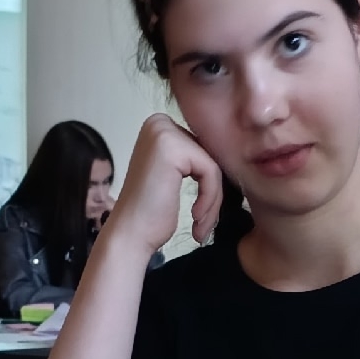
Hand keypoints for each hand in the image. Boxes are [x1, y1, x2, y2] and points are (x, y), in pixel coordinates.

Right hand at [105, 114, 223, 256]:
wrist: (130, 236)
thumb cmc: (151, 214)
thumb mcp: (174, 177)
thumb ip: (193, 159)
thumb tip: (229, 155)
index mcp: (158, 125)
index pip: (202, 150)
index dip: (209, 183)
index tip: (202, 212)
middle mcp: (159, 123)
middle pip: (209, 156)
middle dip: (212, 193)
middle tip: (203, 223)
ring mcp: (164, 133)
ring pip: (213, 165)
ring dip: (212, 201)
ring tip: (201, 226)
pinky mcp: (173, 149)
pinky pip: (211, 172)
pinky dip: (210, 199)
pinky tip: (196, 218)